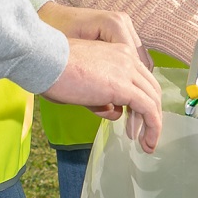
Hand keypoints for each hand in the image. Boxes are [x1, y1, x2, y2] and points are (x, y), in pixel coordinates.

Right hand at [37, 1, 161, 151]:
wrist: (44, 59)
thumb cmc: (53, 70)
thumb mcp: (84, 84)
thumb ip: (101, 97)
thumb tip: (114, 111)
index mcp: (118, 52)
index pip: (140, 78)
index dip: (143, 100)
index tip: (137, 120)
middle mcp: (127, 58)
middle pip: (151, 89)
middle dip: (152, 114)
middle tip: (147, 135)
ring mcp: (127, 71)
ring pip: (152, 100)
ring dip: (153, 124)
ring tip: (148, 144)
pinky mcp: (123, 87)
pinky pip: (147, 109)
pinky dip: (152, 126)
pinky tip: (146, 141)